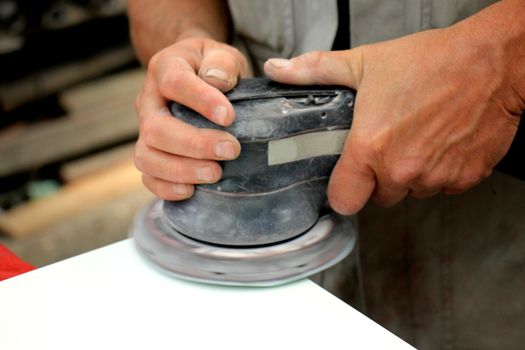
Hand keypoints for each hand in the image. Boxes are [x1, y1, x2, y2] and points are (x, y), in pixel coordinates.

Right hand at [134, 37, 248, 199]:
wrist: (195, 74)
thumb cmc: (211, 67)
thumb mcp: (222, 54)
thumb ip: (222, 63)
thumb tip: (218, 82)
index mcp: (165, 68)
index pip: (174, 83)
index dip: (201, 101)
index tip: (229, 117)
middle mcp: (149, 101)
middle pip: (156, 129)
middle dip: (194, 144)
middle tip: (231, 150)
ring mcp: (145, 129)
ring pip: (146, 156)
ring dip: (181, 170)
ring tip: (215, 173)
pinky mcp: (151, 152)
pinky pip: (147, 176)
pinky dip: (166, 188)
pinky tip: (192, 191)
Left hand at [264, 24, 522, 214]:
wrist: (492, 62)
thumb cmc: (431, 62)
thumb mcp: (365, 63)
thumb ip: (315, 71)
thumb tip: (277, 70)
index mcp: (371, 148)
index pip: (344, 201)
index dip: (343, 191)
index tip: (346, 180)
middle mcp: (402, 170)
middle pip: (379, 196)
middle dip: (379, 177)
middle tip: (387, 142)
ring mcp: (435, 177)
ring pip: (412, 191)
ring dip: (410, 173)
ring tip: (416, 137)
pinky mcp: (465, 178)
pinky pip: (442, 186)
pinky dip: (439, 170)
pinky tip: (440, 142)